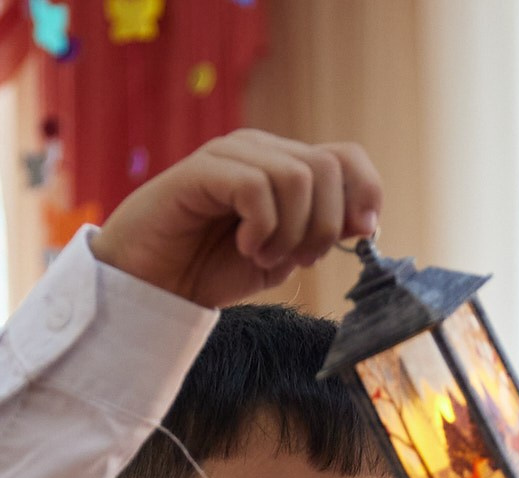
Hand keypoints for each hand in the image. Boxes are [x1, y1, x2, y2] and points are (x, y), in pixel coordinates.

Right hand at [92, 130, 382, 307]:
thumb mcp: (282, 256)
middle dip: (325, 226)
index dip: (365, 192)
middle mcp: (260, 150)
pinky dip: (262, 227)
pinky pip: (257, 187)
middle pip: (328, 167)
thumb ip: (321, 233)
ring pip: (297, 176)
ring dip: (291, 231)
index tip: (362, 234)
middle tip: (296, 259)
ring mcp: (230, 155)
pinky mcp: (201, 170)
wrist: (152, 285)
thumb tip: (366, 218)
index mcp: (283, 164)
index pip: (345, 156)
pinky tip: (244, 246)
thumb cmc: (211, 268)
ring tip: (261, 254)